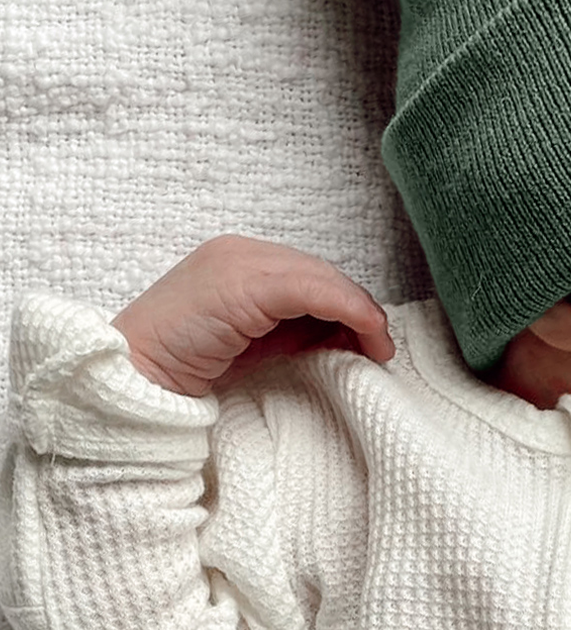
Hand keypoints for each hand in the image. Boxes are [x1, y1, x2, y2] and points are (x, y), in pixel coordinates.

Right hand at [112, 236, 395, 395]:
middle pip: (320, 273)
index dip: (346, 305)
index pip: (309, 274)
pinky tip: (366, 333)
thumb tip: (347, 334)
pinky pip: (312, 289)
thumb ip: (291, 329)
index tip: (370, 339)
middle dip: (357, 309)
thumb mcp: (250, 342)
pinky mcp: (243, 282)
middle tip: (380, 347)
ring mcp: (239, 262)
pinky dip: (347, 309)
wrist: (130, 378)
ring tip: (378, 349)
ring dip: (359, 312)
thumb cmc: (183, 368)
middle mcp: (240, 251)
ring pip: (322, 278)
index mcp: (238, 259)